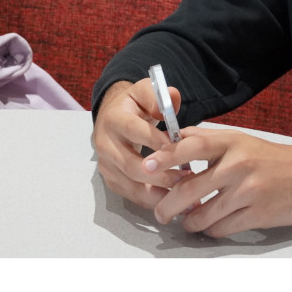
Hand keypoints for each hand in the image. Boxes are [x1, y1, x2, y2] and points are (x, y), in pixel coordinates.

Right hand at [93, 79, 191, 208]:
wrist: (110, 118)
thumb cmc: (133, 105)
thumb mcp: (144, 92)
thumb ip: (158, 96)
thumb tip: (173, 100)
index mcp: (114, 119)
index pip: (134, 131)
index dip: (155, 141)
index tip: (178, 148)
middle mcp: (105, 144)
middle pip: (131, 165)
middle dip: (160, 174)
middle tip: (186, 178)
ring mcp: (106, 165)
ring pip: (132, 185)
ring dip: (158, 192)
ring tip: (183, 194)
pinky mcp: (111, 180)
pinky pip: (131, 195)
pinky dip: (152, 200)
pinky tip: (172, 200)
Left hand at [143, 127, 291, 237]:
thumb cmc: (270, 158)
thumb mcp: (240, 140)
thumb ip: (208, 141)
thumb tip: (173, 141)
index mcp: (231, 142)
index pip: (192, 146)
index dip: (166, 156)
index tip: (146, 166)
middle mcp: (238, 165)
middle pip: (190, 188)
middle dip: (168, 204)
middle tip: (160, 212)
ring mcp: (248, 191)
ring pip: (204, 214)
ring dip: (189, 222)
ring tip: (186, 222)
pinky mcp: (258, 215)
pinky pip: (222, 228)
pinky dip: (212, 230)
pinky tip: (211, 226)